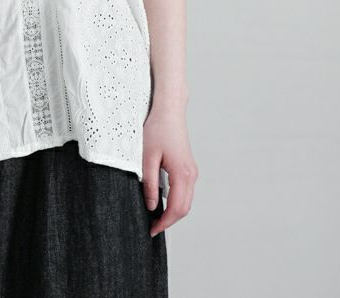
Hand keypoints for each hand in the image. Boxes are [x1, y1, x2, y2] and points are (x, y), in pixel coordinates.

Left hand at [142, 101, 197, 237]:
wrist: (169, 109)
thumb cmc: (157, 128)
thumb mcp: (147, 157)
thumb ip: (150, 184)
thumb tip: (152, 206)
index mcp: (182, 174)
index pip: (176, 209)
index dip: (164, 223)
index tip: (151, 230)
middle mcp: (191, 175)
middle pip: (184, 209)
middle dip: (169, 221)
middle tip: (152, 227)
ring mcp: (192, 171)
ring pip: (186, 201)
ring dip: (173, 212)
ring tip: (155, 216)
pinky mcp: (188, 167)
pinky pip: (185, 191)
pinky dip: (176, 201)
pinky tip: (162, 201)